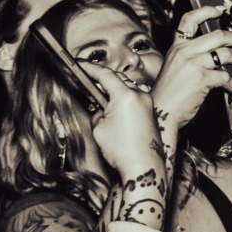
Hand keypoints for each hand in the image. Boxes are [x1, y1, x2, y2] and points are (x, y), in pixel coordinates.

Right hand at [82, 59, 160, 174]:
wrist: (144, 167)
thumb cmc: (123, 150)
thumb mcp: (99, 129)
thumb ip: (97, 113)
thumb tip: (100, 110)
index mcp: (126, 95)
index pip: (105, 74)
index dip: (90, 68)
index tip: (81, 64)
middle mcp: (140, 95)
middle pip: (118, 78)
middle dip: (102, 78)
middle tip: (87, 78)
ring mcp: (148, 104)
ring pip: (128, 87)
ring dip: (114, 88)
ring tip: (100, 93)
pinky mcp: (151, 113)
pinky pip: (135, 97)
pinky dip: (123, 97)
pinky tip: (115, 105)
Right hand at [155, 5, 231, 131]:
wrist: (163, 113)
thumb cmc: (169, 95)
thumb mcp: (175, 68)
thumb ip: (191, 58)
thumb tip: (214, 55)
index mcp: (178, 47)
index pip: (190, 19)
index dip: (207, 11)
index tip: (222, 10)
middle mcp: (185, 52)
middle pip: (219, 35)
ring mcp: (193, 64)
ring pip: (227, 53)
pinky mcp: (201, 79)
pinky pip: (225, 76)